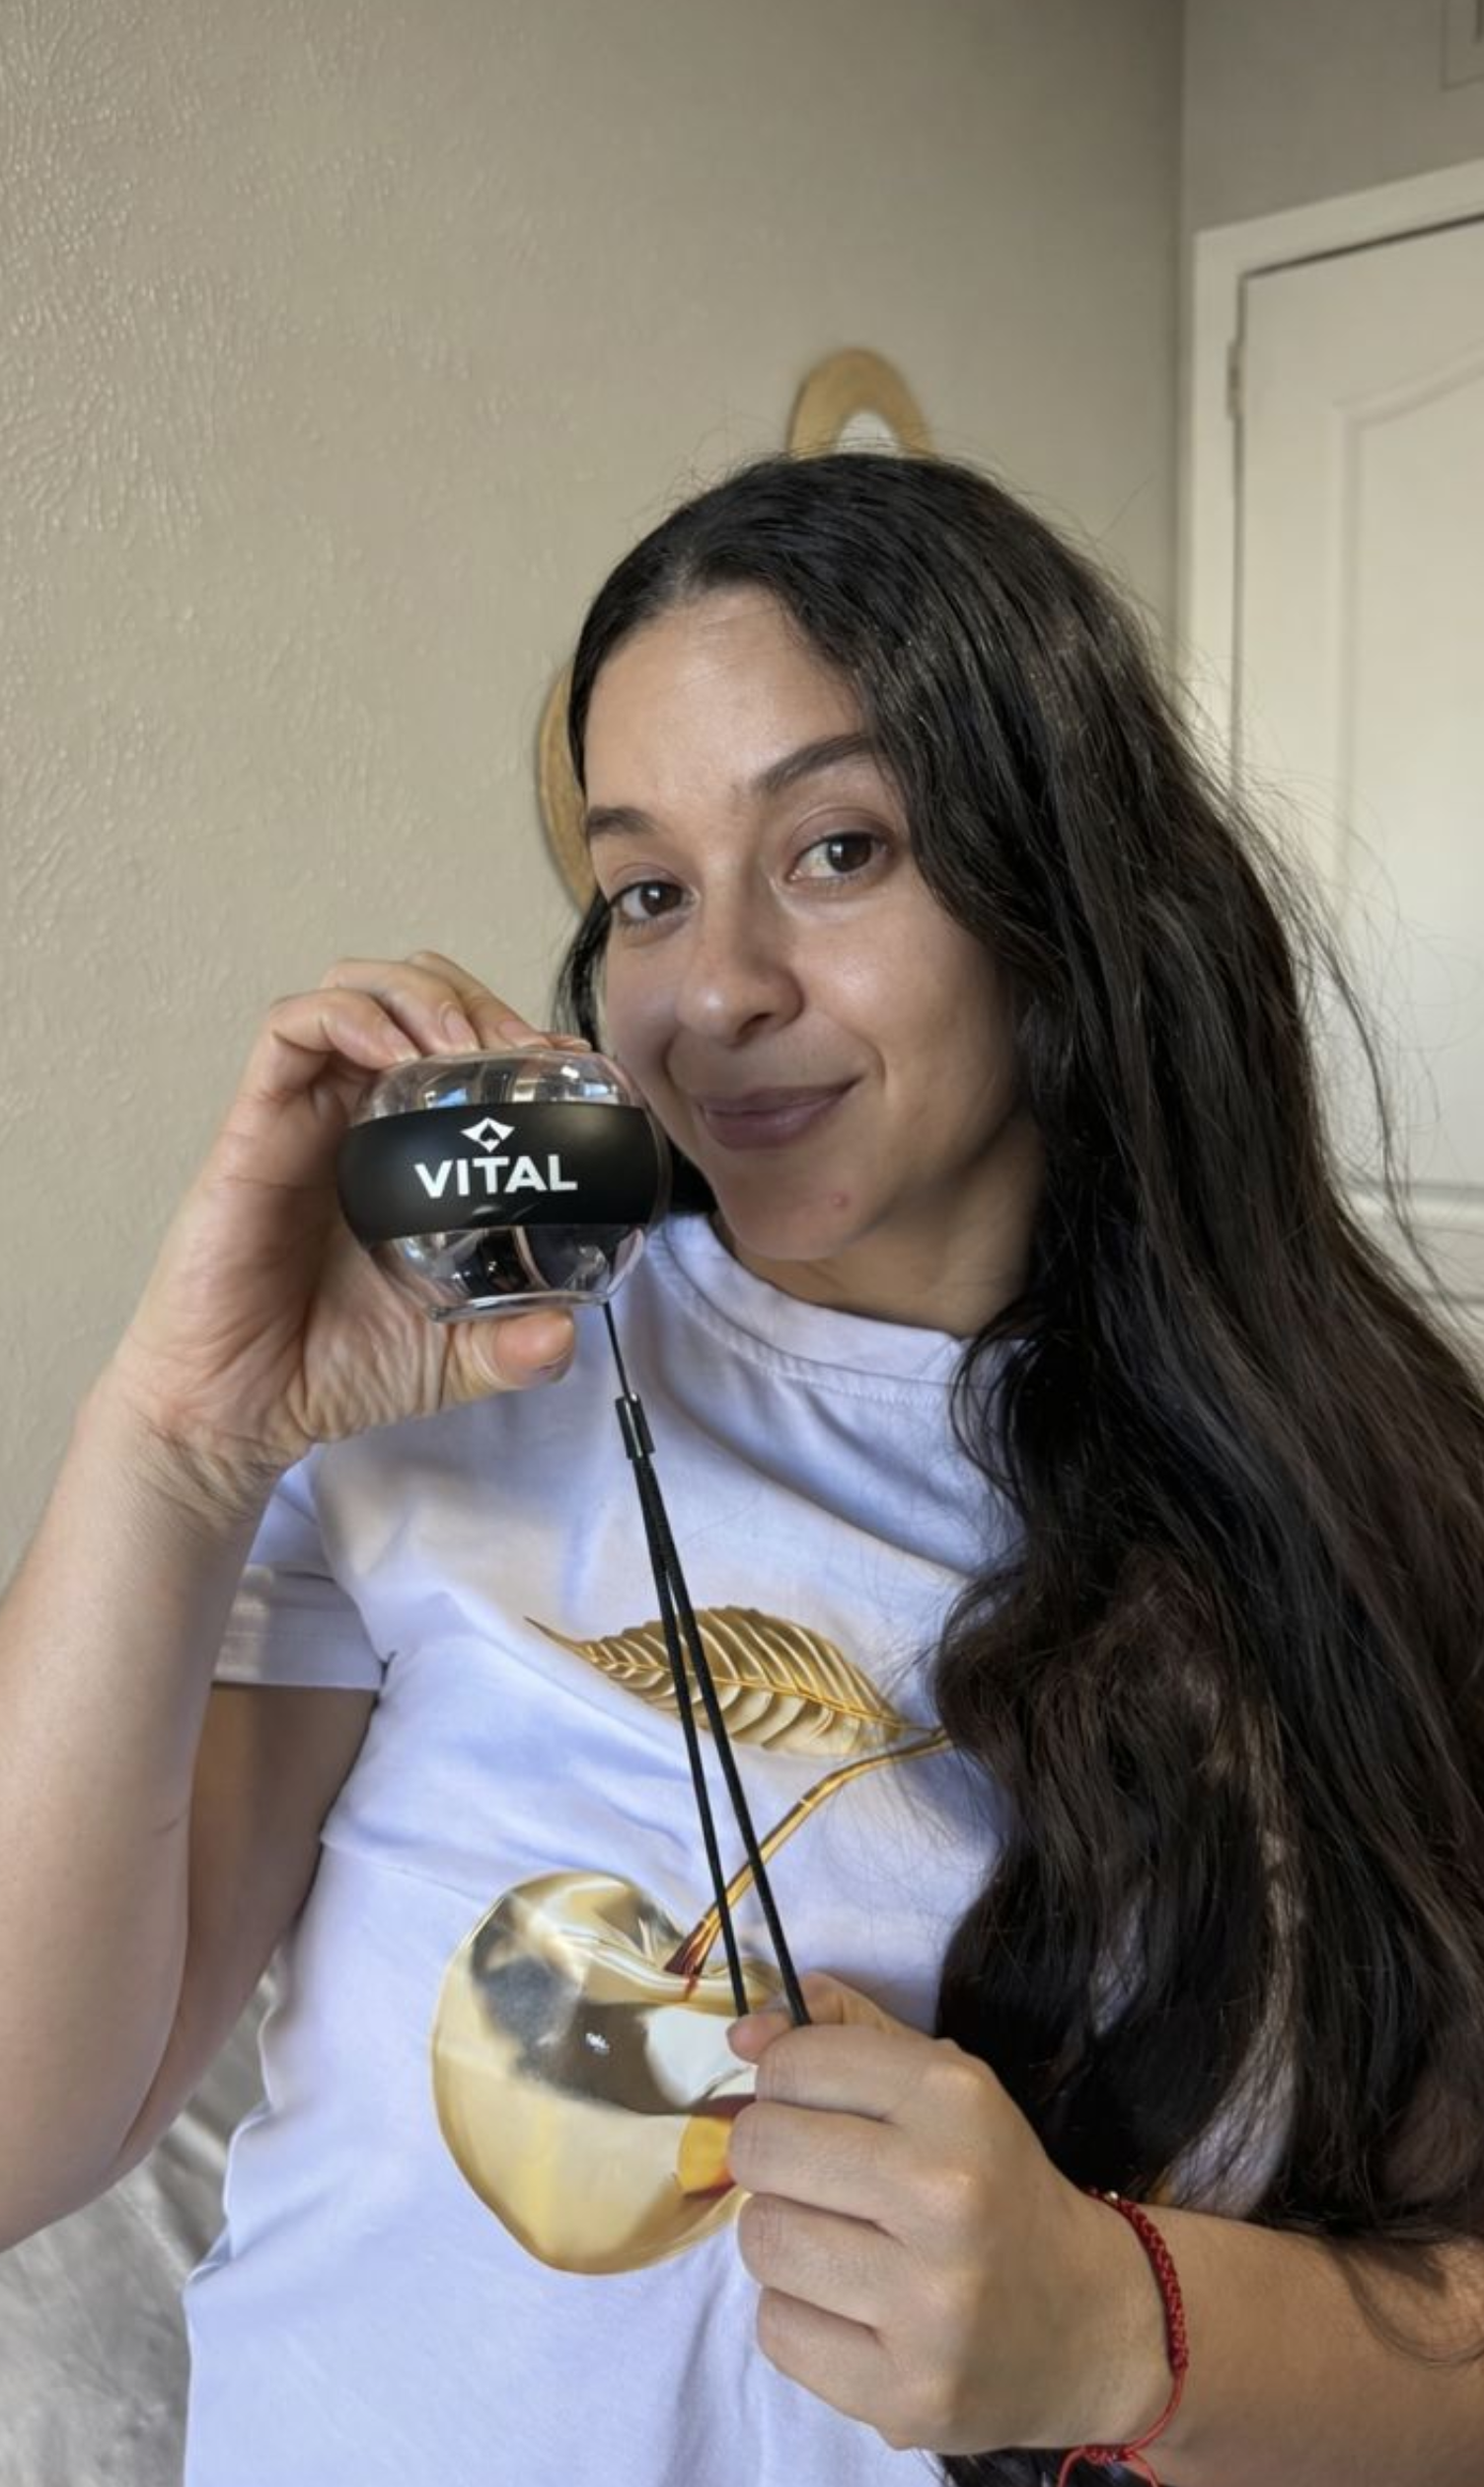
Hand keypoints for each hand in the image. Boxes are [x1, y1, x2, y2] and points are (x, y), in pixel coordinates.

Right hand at [105, 951, 589, 1517]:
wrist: (241, 1411)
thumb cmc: (335, 1367)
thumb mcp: (454, 1358)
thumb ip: (514, 1349)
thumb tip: (564, 1334)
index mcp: (409, 1149)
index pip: (460, 1042)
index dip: (515, 1031)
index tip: (563, 1066)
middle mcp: (357, 1116)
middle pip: (415, 994)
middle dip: (475, 999)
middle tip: (517, 1055)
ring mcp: (305, 1114)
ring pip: (355, 989)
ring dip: (419, 995)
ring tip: (464, 1047)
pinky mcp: (254, 1125)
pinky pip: (289, 1032)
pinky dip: (350, 1017)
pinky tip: (397, 1055)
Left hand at [725, 1972, 1168, 2458]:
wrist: (1088, 2324)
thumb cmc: (995, 2187)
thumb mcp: (945, 2086)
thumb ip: (845, 2036)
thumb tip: (741, 2033)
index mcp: (957, 2099)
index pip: (794, 2064)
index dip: (783, 2082)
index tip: (814, 2108)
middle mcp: (946, 2194)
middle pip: (761, 2150)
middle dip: (769, 2158)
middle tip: (812, 2179)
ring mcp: (928, 2304)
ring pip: (760, 2241)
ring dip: (781, 2239)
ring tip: (836, 2245)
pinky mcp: (905, 2394)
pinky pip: (776, 2330)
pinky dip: (796, 2316)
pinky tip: (850, 2309)